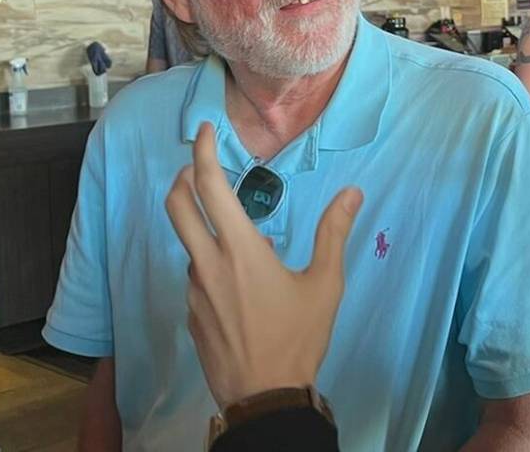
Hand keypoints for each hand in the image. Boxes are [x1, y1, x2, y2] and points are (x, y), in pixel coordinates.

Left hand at [165, 122, 362, 407]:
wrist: (264, 398)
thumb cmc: (298, 338)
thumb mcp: (325, 284)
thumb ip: (334, 233)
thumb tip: (352, 193)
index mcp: (239, 249)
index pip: (208, 186)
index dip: (203, 152)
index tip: (206, 130)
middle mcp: (207, 263)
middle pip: (177, 205)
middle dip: (184, 176)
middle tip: (200, 166)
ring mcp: (193, 291)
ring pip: (190, 244)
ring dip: (207, 230)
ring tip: (248, 247)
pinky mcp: (191, 314)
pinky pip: (197, 277)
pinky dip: (213, 265)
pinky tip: (243, 288)